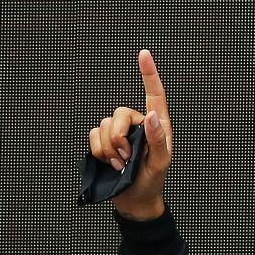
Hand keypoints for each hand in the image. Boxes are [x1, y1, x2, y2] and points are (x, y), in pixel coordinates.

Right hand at [86, 48, 173, 220]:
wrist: (135, 201)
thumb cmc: (153, 181)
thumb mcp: (160, 162)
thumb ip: (157, 139)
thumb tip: (150, 115)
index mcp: (156, 125)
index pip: (154, 95)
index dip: (149, 74)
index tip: (144, 54)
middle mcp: (137, 123)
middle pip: (118, 113)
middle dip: (119, 138)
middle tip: (127, 158)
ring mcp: (118, 132)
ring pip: (103, 125)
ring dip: (110, 149)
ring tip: (122, 164)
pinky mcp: (103, 141)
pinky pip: (93, 136)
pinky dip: (99, 152)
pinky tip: (111, 164)